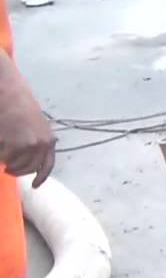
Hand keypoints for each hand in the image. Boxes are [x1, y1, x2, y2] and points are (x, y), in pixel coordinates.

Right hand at [0, 55, 54, 187]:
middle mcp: (42, 144)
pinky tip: (1, 137)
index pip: (47, 165)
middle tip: (7, 168)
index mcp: (48, 138)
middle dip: (16, 169)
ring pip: (12, 164)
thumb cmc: (18, 103)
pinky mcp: (14, 145)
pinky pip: (3, 157)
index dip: (41, 177)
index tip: (35, 186)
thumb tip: (31, 157)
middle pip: (27, 169)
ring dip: (5, 157)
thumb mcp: (34, 123)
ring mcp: (28, 146)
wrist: (8, 90)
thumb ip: (36, 139)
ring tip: (4, 142)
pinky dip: (0, 150)